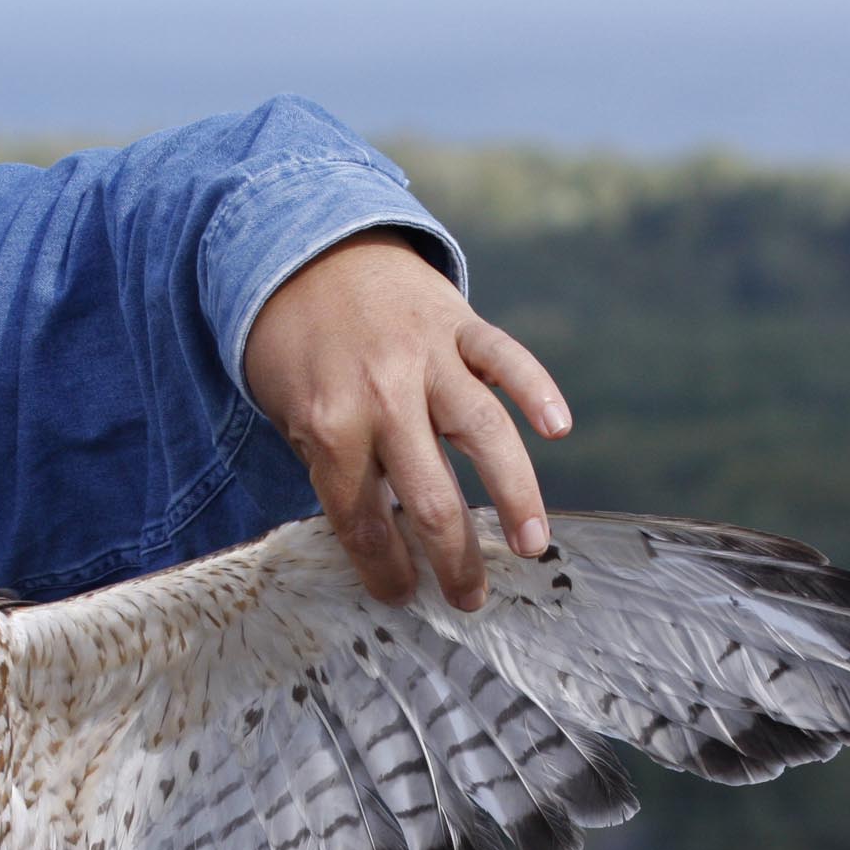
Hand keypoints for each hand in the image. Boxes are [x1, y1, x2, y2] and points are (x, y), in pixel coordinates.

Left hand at [243, 227, 572, 611]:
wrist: (305, 250)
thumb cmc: (298, 349)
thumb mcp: (292, 415)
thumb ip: (336, 468)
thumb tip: (382, 542)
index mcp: (330, 427)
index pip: (363, 521)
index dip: (385, 569)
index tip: (404, 596)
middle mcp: (381, 395)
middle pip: (429, 497)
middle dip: (452, 560)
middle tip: (469, 599)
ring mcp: (426, 356)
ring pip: (483, 433)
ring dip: (514, 495)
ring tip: (531, 546)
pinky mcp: (459, 322)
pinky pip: (505, 357)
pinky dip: (535, 388)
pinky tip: (558, 428)